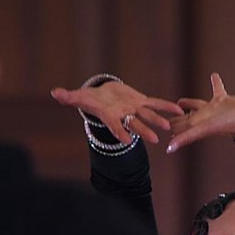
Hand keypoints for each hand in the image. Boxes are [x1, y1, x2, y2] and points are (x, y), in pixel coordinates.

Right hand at [50, 80, 183, 145]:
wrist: (104, 95)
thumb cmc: (90, 99)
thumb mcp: (79, 97)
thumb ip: (68, 97)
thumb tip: (54, 93)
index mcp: (111, 116)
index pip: (115, 126)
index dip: (120, 132)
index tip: (127, 141)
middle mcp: (124, 116)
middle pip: (135, 124)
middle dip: (145, 132)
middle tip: (156, 141)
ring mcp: (134, 110)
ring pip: (148, 116)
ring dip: (158, 121)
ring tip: (169, 127)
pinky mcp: (142, 101)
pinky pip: (157, 104)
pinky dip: (167, 107)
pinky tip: (180, 111)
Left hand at [166, 72, 234, 152]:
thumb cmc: (226, 125)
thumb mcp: (201, 129)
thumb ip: (185, 137)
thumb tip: (168, 149)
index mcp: (197, 124)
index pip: (179, 125)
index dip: (169, 124)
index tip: (159, 123)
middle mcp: (203, 117)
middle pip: (186, 116)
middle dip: (177, 115)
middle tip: (166, 113)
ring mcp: (214, 108)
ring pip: (198, 104)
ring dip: (189, 103)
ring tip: (181, 101)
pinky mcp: (224, 99)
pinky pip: (217, 89)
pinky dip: (215, 83)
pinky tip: (213, 75)